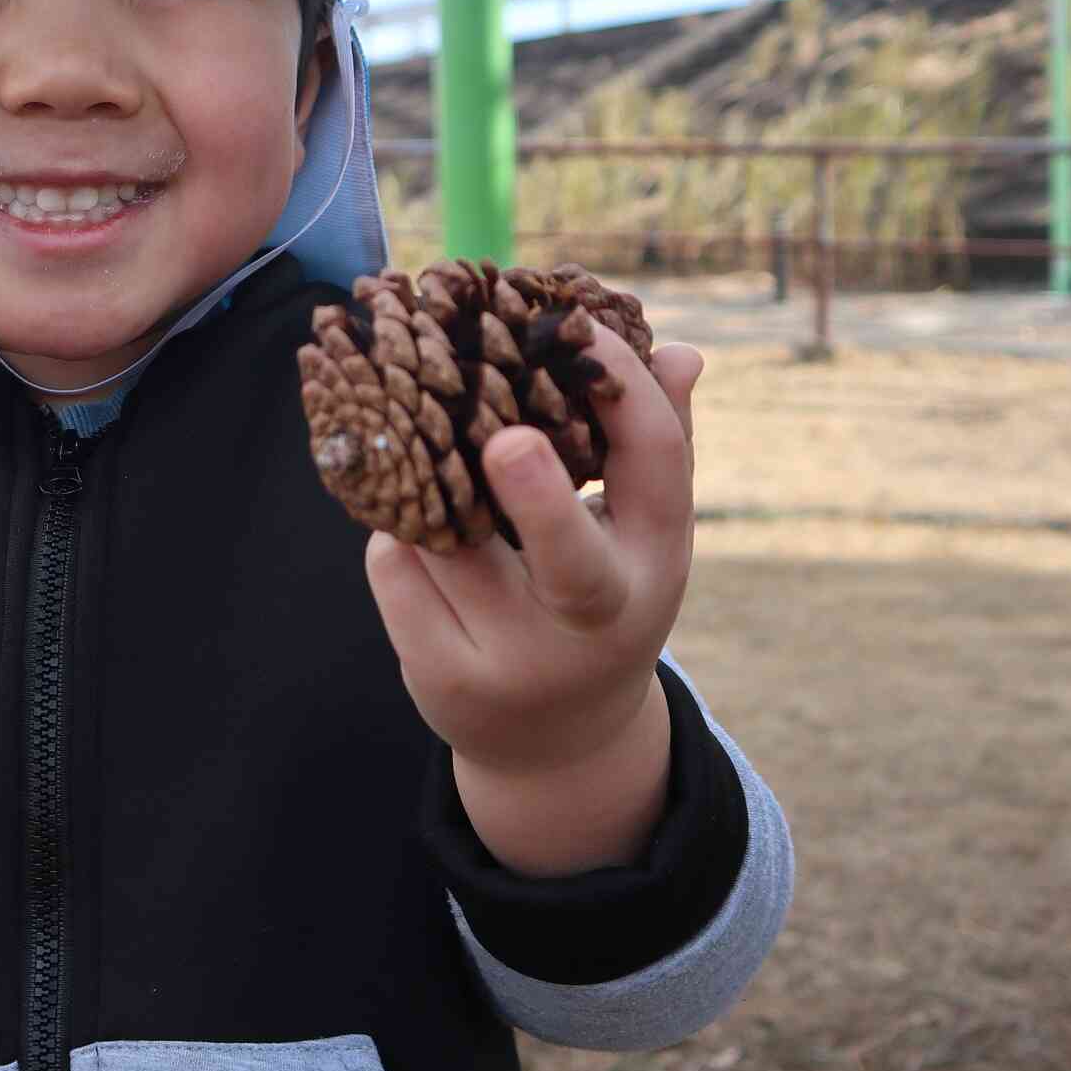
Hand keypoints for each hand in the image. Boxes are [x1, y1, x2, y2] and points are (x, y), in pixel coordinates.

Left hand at [365, 324, 701, 791]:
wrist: (557, 744)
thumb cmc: (598, 597)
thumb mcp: (639, 536)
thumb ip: (651, 447)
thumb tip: (676, 351)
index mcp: (655, 563)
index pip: (659, 469)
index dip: (624, 391)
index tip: (580, 326)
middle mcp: (596, 620)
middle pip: (570, 559)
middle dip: (538, 499)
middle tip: (505, 440)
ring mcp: (518, 659)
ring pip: (450, 543)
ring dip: (429, 489)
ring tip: (431, 462)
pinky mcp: (445, 677)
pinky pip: (395, 569)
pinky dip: (395, 537)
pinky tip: (412, 536)